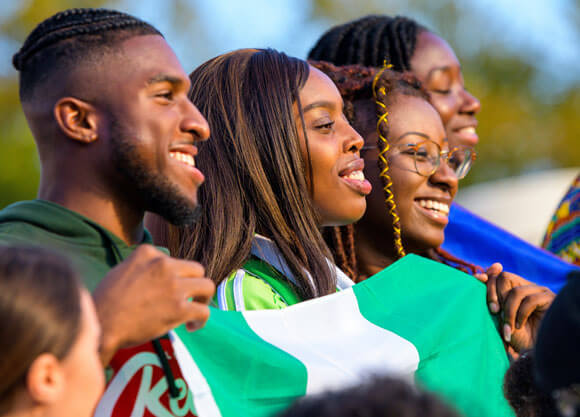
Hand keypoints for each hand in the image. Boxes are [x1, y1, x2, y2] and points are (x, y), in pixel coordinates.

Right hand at [92, 244, 214, 364]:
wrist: (101, 324)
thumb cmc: (106, 302)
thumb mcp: (123, 269)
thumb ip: (143, 266)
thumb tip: (160, 274)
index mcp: (149, 253)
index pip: (174, 260)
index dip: (175, 277)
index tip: (168, 290)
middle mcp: (164, 265)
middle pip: (197, 270)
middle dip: (195, 285)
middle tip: (189, 299)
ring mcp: (173, 286)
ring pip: (207, 286)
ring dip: (203, 299)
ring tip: (196, 310)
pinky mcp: (178, 309)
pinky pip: (203, 311)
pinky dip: (202, 319)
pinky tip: (192, 326)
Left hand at [482, 263, 553, 352]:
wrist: (534, 353)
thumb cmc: (515, 338)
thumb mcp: (498, 318)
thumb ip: (491, 299)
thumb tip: (480, 276)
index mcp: (513, 288)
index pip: (498, 275)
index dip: (488, 278)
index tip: (479, 281)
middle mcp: (526, 286)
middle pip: (504, 277)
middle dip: (495, 295)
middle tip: (494, 312)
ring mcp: (539, 290)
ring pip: (516, 291)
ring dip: (508, 310)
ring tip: (508, 326)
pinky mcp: (550, 298)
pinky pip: (530, 300)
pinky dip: (521, 314)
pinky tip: (519, 326)